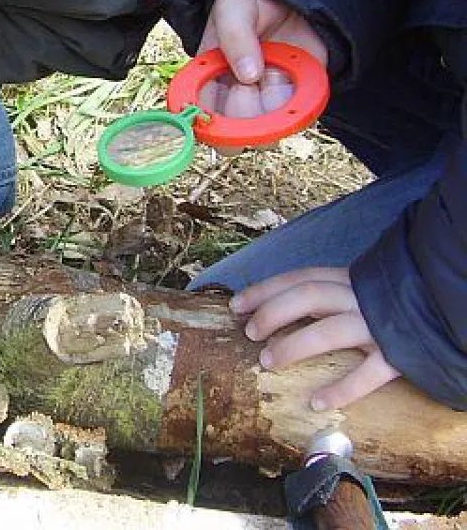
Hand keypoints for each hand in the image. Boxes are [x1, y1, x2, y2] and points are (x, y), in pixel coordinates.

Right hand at [198, 0, 328, 126]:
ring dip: (274, 112)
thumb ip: (235, 37)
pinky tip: (294, 71)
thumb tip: (248, 76)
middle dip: (242, 121)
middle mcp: (237, 95)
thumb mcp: (233, 8)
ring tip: (274, 73)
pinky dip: (303, 102)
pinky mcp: (302, 91)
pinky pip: (303, 112)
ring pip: (271, 130)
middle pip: (236, 135)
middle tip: (246, 88)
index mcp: (210, 80)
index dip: (208, 124)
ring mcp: (270, 96)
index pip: (202, 117)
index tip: (216, 115)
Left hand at [232, 267, 399, 410]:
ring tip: (269, 362)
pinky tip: (317, 402)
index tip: (236, 305)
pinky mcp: (399, 356)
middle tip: (250, 334)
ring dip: (295, 346)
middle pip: (309, 297)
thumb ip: (326, 295)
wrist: (447, 313)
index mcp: (347, 281)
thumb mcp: (357, 291)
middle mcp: (360, 299)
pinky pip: (367, 375)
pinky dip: (340, 389)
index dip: (265, 290)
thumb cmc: (392, 307)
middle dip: (273, 313)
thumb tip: (278, 306)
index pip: (299, 279)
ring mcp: (379, 326)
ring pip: (331, 332)